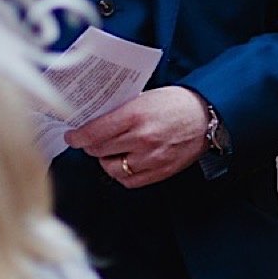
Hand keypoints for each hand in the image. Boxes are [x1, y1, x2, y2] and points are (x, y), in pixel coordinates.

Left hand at [64, 86, 207, 188]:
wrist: (206, 116)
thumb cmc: (174, 103)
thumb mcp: (144, 97)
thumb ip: (120, 111)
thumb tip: (93, 121)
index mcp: (135, 115)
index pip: (94, 132)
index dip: (77, 137)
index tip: (72, 136)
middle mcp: (142, 139)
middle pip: (99, 151)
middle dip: (89, 147)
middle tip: (88, 142)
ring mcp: (151, 158)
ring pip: (112, 169)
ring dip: (105, 161)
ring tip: (108, 152)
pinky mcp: (161, 172)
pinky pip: (130, 181)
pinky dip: (122, 174)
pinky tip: (123, 163)